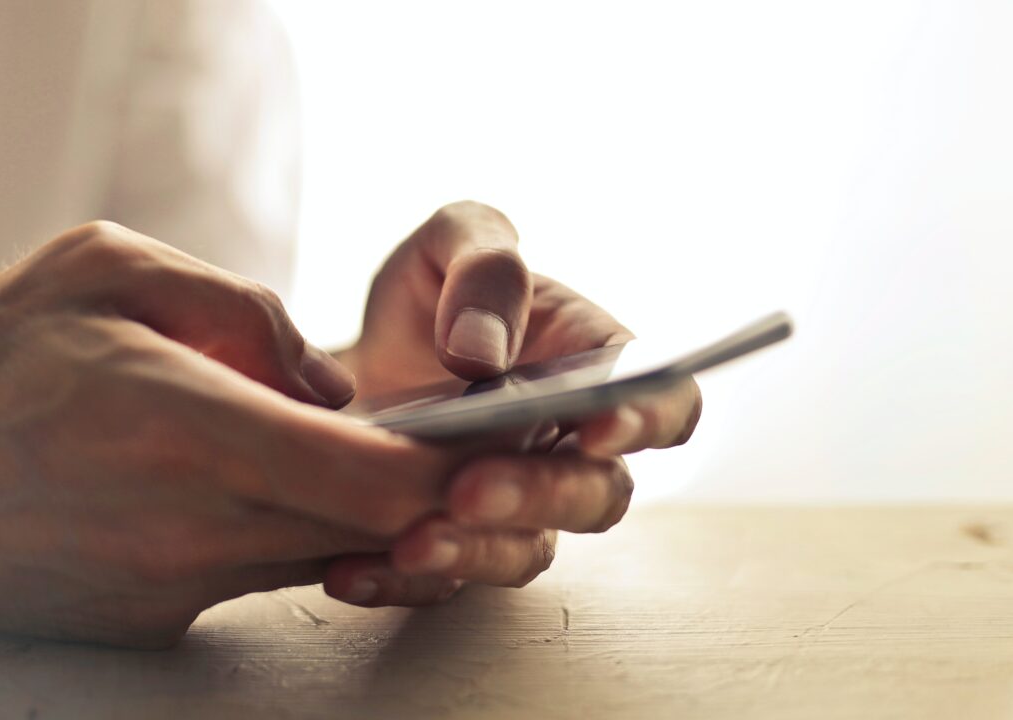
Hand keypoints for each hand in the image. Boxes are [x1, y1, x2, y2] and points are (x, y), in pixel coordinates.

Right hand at [0, 221, 479, 647]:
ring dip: (344, 511)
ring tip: (314, 447)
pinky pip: (251, 576)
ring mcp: (170, 590)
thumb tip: (332, 383)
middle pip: (368, 532)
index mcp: (190, 428)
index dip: (449, 469)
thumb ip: (245, 311)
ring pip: (317, 558)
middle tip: (428, 441)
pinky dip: (272, 535)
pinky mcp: (147, 624)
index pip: (378, 482)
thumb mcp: (108, 268)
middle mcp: (192, 529)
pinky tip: (227, 487)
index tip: (480, 443)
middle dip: (416, 491)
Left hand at [325, 202, 701, 605]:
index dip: (647, 419)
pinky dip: (398, 582)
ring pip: (527, 552)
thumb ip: (484, 266)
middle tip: (470, 487)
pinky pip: (442, 583)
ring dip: (476, 552)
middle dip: (540, 496)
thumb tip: (480, 355)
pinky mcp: (454, 546)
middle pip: (597, 495)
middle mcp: (568, 449)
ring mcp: (516, 506)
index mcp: (595, 366)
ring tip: (411, 542)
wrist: (349, 358)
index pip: (663, 402)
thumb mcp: (451, 242)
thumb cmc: (431, 294)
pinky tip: (349, 570)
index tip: (596, 427)